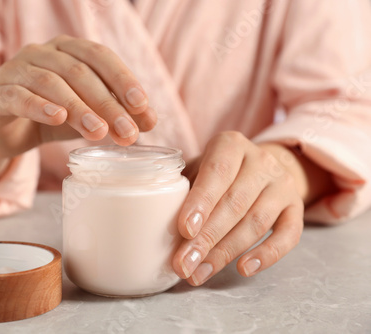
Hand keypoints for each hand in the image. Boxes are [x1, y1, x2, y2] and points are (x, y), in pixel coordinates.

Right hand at [0, 35, 155, 187]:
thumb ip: (113, 114)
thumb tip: (151, 122)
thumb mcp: (86, 115)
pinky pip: (19, 97)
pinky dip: (40, 107)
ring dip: (79, 109)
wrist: (3, 131)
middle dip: (107, 104)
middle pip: (80, 72)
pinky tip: (58, 119)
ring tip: (99, 132)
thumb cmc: (49, 117)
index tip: (142, 106)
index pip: (100, 56)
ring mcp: (16, 70)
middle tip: (127, 132)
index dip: (123, 79)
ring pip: (52, 84)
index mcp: (66, 49)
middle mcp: (41, 52)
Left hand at [172, 131, 306, 285]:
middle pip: (235, 203)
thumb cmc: (218, 173)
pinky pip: (288, 235)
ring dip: (226, 252)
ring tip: (199, 273)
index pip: (217, 172)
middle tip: (183, 264)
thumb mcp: (198, 169)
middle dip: (207, 238)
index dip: (201, 202)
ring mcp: (282, 184)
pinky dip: (267, 255)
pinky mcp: (297, 208)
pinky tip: (244, 269)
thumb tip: (158, 226)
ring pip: (257, 222)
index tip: (184, 230)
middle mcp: (261, 161)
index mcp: (230, 145)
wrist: (262, 168)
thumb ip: (184, 189)